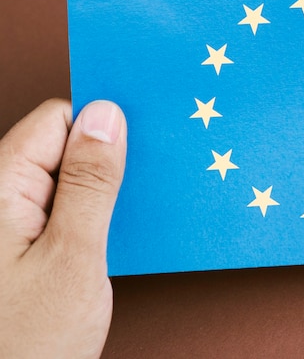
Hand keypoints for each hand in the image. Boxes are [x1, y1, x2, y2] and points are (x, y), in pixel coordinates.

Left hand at [0, 99, 125, 356]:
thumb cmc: (26, 342)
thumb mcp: (73, 255)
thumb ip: (90, 182)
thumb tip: (107, 116)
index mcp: (0, 188)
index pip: (57, 120)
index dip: (102, 128)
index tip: (139, 147)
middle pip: (62, 147)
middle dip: (106, 163)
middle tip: (138, 192)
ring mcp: (8, 223)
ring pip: (67, 180)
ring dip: (102, 193)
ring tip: (127, 220)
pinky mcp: (20, 244)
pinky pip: (62, 209)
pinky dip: (92, 216)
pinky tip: (111, 237)